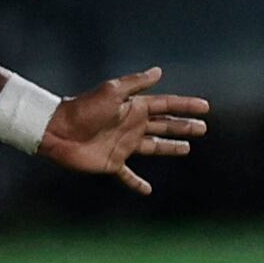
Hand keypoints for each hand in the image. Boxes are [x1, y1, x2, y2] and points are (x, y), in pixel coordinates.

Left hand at [38, 66, 208, 192]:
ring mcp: (123, 145)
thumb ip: (136, 84)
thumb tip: (159, 71)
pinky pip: (128, 176)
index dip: (185, 106)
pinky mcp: (112, 163)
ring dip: (170, 147)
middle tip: (203, 128)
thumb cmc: (83, 108)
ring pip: (153, 146)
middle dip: (184, 126)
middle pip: (164, 126)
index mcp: (133, 108)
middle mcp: (132, 126)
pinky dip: (137, 184)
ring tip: (187, 148)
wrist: (58, 130)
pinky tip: (148, 191)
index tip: (205, 107)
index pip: (166, 106)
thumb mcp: (111, 91)